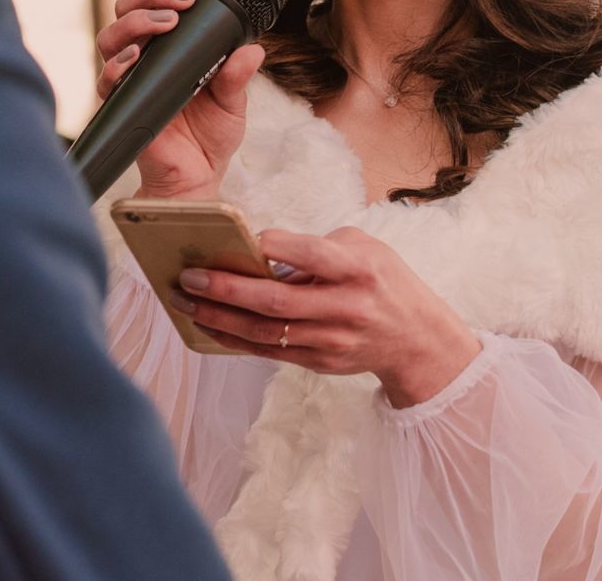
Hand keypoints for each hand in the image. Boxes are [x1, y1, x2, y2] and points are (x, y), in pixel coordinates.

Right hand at [95, 0, 265, 200]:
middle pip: (131, 4)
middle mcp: (146, 51)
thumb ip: (237, 75)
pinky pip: (107, 77)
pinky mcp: (121, 101)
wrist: (196, 177)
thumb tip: (252, 50)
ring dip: (138, 21)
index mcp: (173, 41)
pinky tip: (135, 59)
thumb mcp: (233, 101)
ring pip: (112, 32)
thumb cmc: (210, 135)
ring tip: (167, 23)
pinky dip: (117, 64)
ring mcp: (130, 75)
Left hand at [170, 227, 483, 408]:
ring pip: (266, 332)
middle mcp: (345, 307)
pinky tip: (207, 323)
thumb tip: (258, 253)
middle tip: (189, 276)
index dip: (277, 247)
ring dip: (219, 318)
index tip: (242, 238)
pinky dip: (234, 338)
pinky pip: (268, 351)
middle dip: (227, 289)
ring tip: (185, 301)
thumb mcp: (364, 249)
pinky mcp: (320, 362)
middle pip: (277, 302)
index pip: (314, 256)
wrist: (416, 340)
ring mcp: (331, 340)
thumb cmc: (383, 282)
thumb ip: (315, 248)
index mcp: (359, 270)